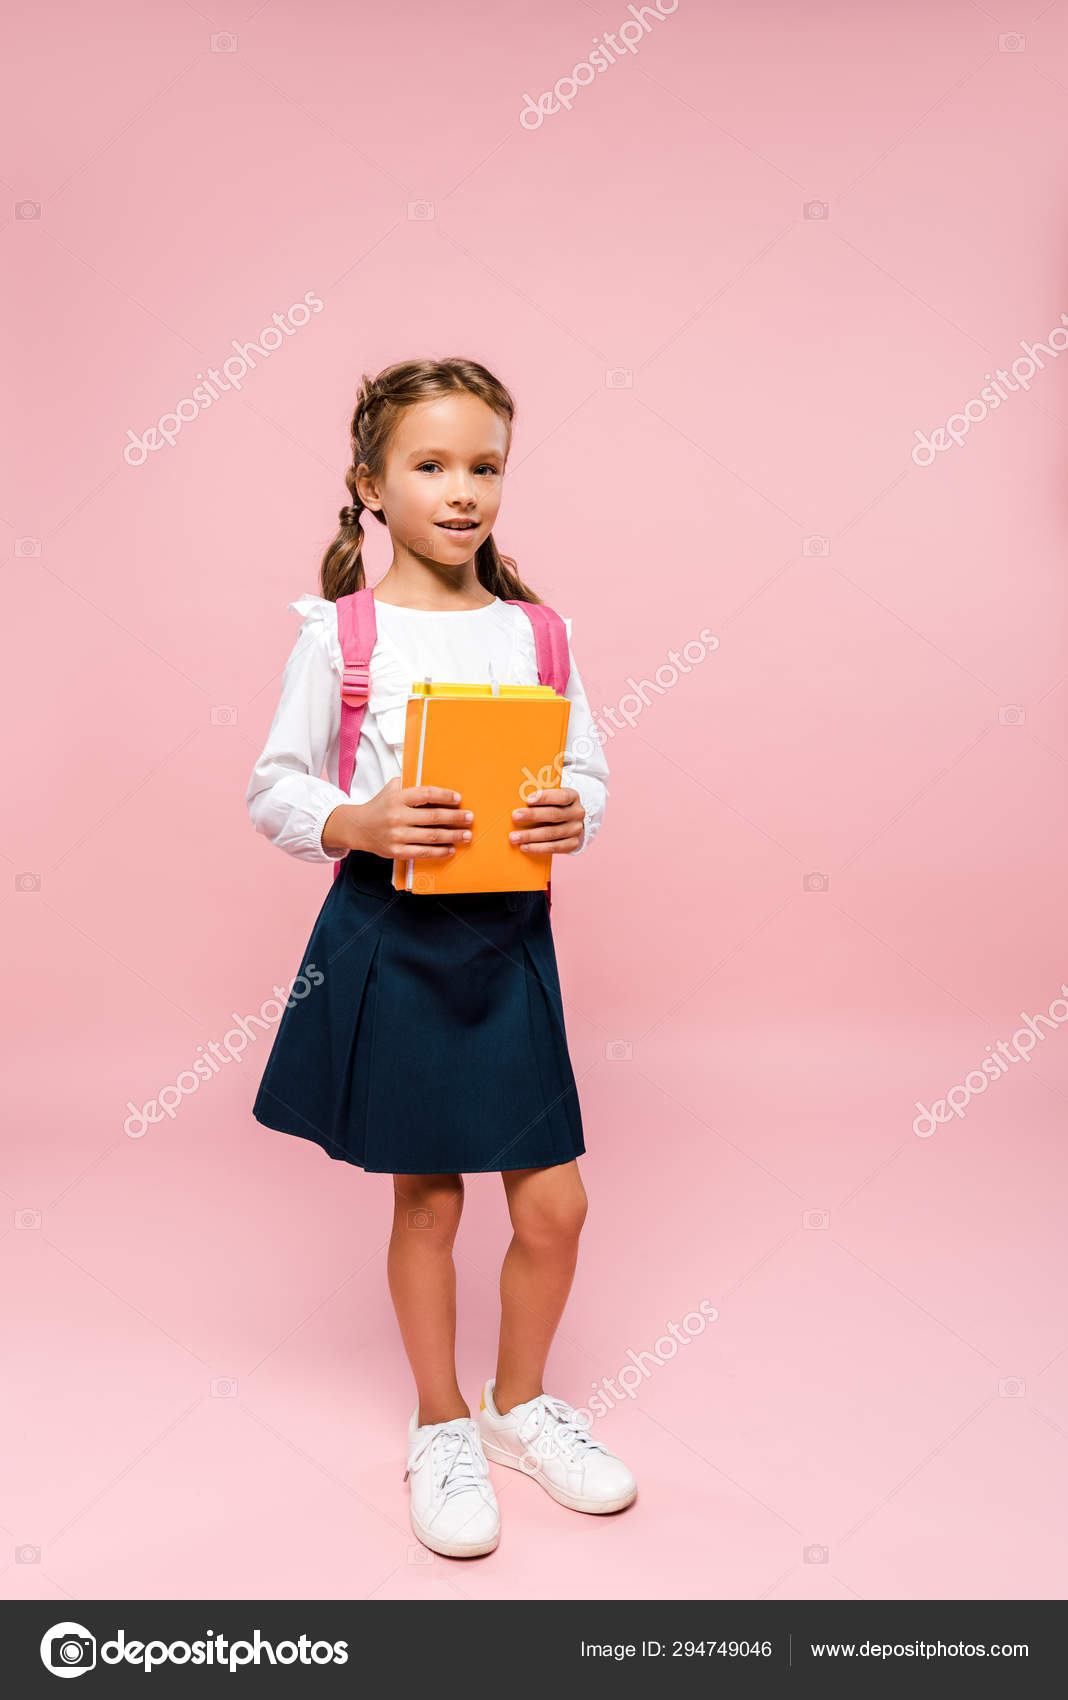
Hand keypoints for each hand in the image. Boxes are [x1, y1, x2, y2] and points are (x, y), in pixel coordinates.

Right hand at [322, 779, 472, 859]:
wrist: (357, 827)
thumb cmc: (379, 807)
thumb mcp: (390, 789)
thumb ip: (409, 784)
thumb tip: (433, 781)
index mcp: (397, 798)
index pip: (426, 794)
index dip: (445, 796)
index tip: (458, 799)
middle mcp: (397, 816)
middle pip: (434, 817)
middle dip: (456, 817)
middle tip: (469, 818)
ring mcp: (397, 835)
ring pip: (432, 836)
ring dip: (453, 835)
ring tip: (466, 834)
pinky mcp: (396, 851)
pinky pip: (423, 852)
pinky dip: (440, 851)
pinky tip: (451, 848)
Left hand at [510, 787, 584, 855]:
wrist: (570, 823)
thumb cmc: (554, 806)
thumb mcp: (552, 798)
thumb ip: (540, 798)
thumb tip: (517, 800)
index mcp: (573, 797)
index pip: (561, 796)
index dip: (545, 797)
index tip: (528, 799)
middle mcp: (577, 813)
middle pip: (554, 815)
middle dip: (533, 815)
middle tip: (515, 816)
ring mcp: (576, 830)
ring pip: (552, 833)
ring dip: (531, 835)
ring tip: (514, 837)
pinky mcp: (572, 844)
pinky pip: (554, 848)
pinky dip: (538, 848)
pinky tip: (524, 847)